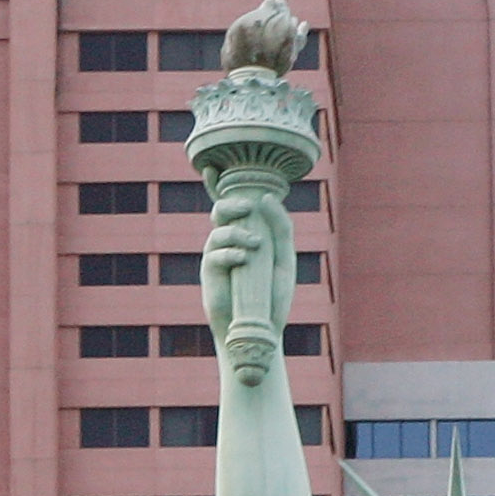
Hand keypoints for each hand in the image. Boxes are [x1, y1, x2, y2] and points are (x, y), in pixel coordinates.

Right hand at [201, 188, 295, 341]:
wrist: (262, 328)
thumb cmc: (272, 294)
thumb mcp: (284, 258)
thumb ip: (280, 228)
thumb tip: (265, 197)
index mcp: (246, 234)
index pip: (231, 205)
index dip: (216, 185)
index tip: (211, 167)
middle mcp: (229, 241)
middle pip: (220, 211)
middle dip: (230, 204)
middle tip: (247, 207)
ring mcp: (218, 256)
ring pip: (218, 230)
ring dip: (236, 231)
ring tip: (255, 244)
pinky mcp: (211, 273)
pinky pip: (216, 254)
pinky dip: (231, 252)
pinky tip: (244, 258)